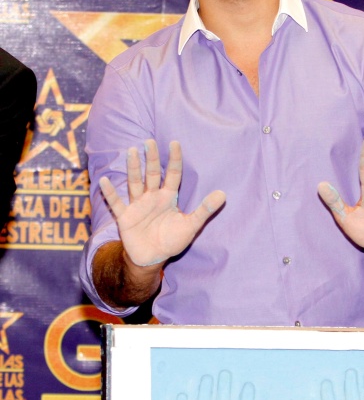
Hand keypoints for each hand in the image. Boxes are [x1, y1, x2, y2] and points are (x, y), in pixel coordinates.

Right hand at [99, 139, 225, 266]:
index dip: (174, 159)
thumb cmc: (172, 240)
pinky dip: (110, 193)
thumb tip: (223, 194)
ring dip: (133, 169)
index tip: (175, 142)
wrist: (152, 258)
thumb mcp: (191, 225)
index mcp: (168, 197)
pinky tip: (104, 180)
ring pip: (134, 183)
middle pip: (152, 174)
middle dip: (151, 158)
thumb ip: (205, 209)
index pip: (172, 174)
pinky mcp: (125, 217)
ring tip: (131, 151)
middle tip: (149, 141)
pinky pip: (116, 203)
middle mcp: (152, 197)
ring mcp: (138, 205)